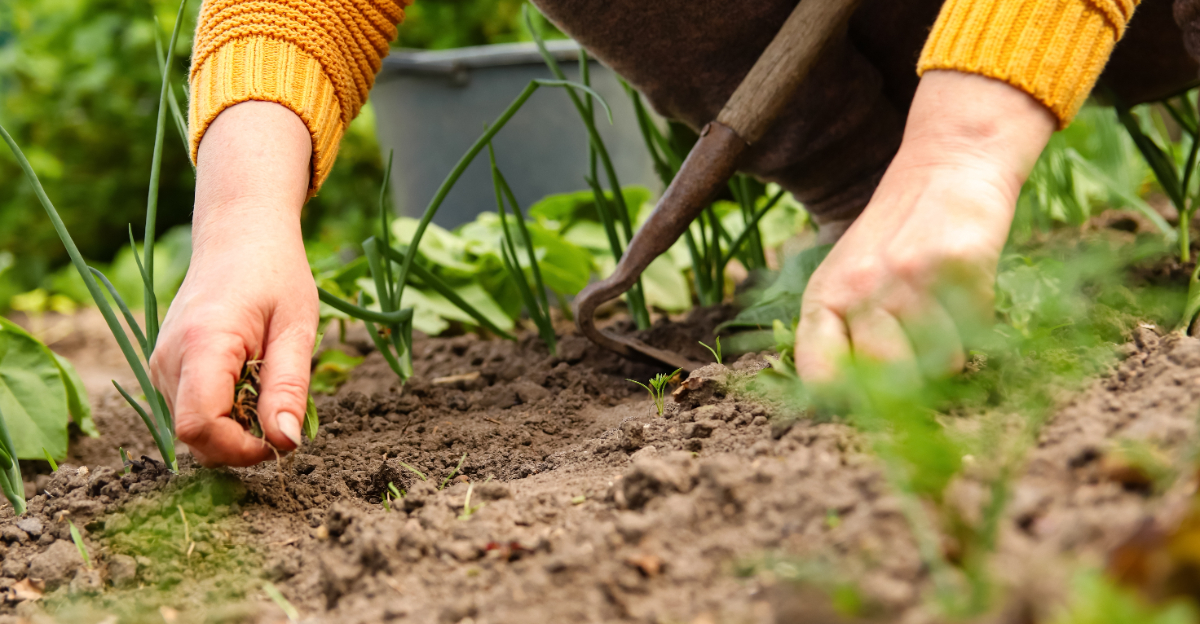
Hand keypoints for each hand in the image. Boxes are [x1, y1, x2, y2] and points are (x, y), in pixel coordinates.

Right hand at [150, 101, 315, 466]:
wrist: (239, 235)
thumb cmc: (275, 274)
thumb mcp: (297, 329)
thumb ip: (288, 388)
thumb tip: (285, 443)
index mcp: (201, 344)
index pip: (201, 428)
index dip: (241, 449)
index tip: (282, 437)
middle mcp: (167, 359)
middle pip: (196, 438)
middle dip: (243, 443)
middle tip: (284, 413)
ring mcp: (160, 365)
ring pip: (194, 430)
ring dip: (236, 428)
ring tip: (268, 386)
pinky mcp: (164, 369)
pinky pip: (192, 412)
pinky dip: (225, 413)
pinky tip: (250, 382)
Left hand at [795, 70, 1055, 382]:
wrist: (945, 167)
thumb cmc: (892, 239)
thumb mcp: (847, 279)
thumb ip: (842, 334)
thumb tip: (848, 407)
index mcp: (825, 297)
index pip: (819, 376)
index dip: (845, 400)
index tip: (868, 398)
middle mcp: (860, 288)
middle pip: (887, 378)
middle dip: (912, 380)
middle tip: (922, 356)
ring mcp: (909, 277)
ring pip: (941, 362)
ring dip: (951, 350)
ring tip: (942, 313)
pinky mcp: (958, 266)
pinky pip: (976, 329)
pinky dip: (977, 321)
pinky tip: (964, 290)